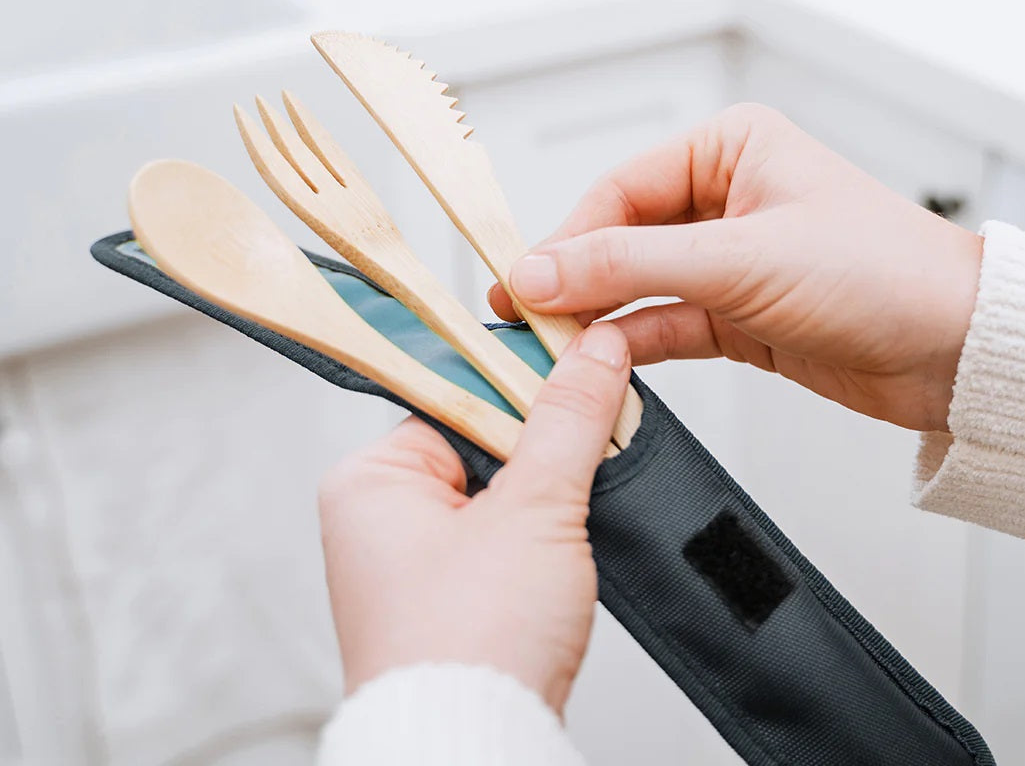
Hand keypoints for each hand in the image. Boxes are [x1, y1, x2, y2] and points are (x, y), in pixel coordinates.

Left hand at [318, 322, 630, 712]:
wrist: (472, 756)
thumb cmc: (471, 646)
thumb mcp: (533, 507)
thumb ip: (567, 419)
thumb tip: (592, 352)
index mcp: (372, 481)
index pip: (458, 396)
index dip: (525, 384)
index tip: (580, 365)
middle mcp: (383, 519)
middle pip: (483, 441)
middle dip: (545, 445)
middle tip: (598, 430)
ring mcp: (416, 565)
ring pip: (500, 492)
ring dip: (550, 492)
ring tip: (585, 492)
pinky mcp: (452, 602)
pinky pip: (504, 539)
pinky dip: (544, 534)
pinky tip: (573, 536)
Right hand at [490, 104, 982, 432]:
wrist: (960, 349)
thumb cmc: (882, 272)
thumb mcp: (742, 259)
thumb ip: (632, 265)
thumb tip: (541, 270)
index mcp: (730, 149)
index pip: (621, 189)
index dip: (568, 238)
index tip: (524, 280)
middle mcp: (726, 197)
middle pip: (622, 236)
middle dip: (576, 278)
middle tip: (521, 315)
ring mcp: (731, 259)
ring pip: (640, 285)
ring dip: (598, 317)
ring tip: (548, 347)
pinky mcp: (740, 315)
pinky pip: (668, 324)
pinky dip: (634, 345)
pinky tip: (598, 365)